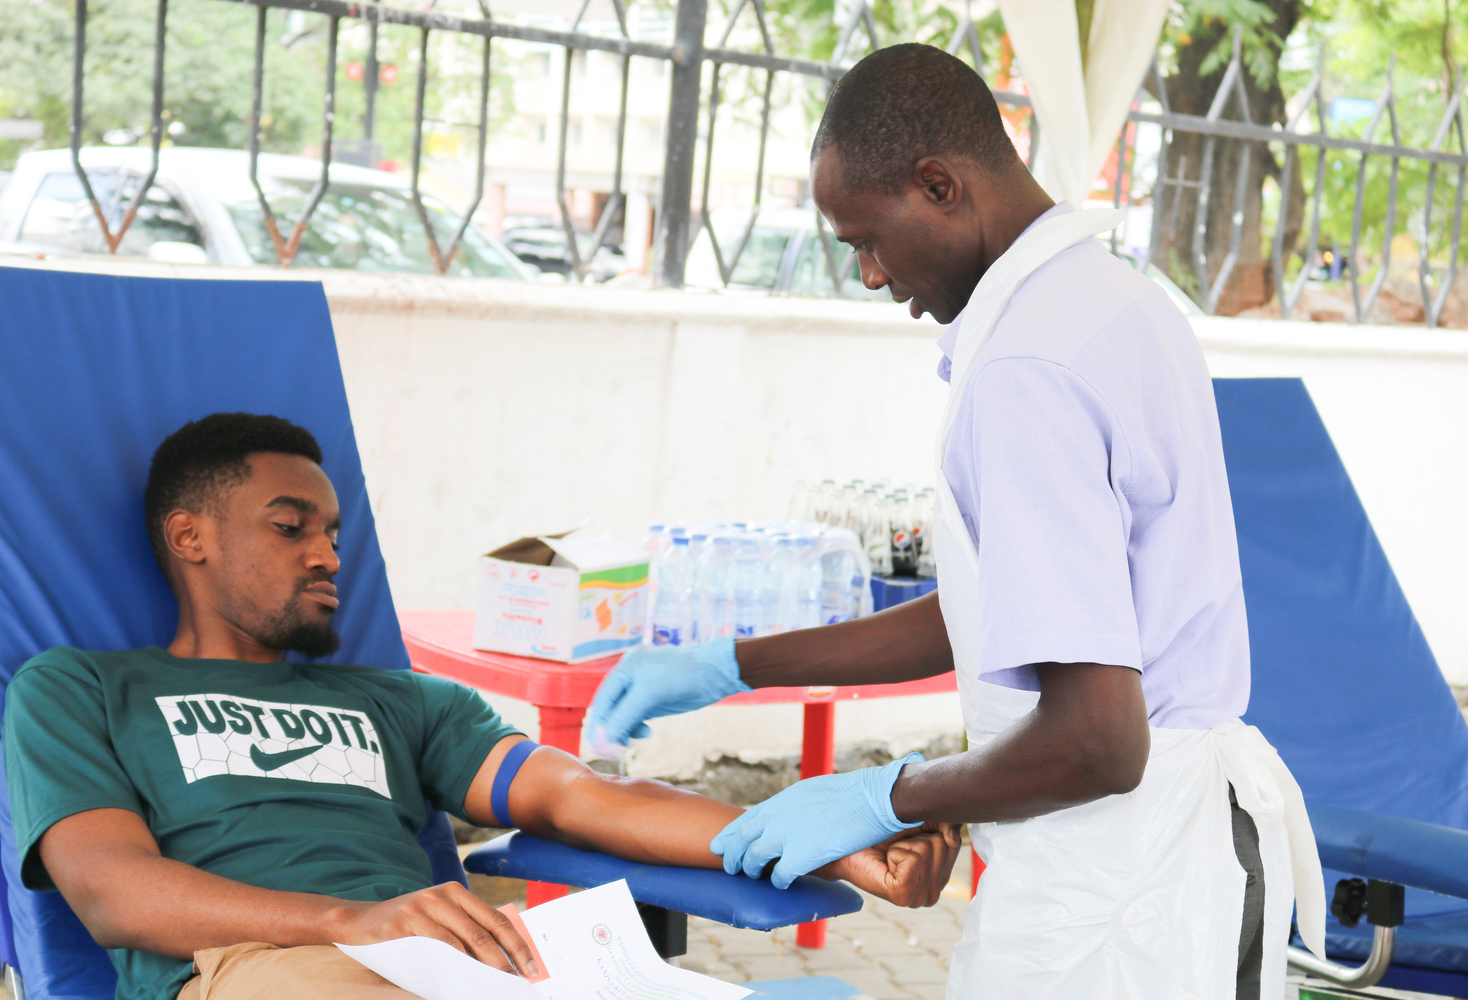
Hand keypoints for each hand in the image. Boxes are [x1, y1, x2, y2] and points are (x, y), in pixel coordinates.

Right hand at [330, 882, 540, 975]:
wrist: (357, 922)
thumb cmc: (404, 926)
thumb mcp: (436, 918)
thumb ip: (463, 930)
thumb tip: (500, 962)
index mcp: (456, 892)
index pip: (496, 919)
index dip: (517, 944)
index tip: (531, 966)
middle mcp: (442, 895)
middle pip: (484, 932)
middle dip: (504, 961)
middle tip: (516, 982)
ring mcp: (423, 906)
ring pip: (463, 941)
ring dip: (482, 968)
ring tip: (494, 985)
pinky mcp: (406, 922)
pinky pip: (438, 948)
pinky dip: (454, 966)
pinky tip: (463, 981)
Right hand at [586, 638, 750, 747]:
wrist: (715, 673)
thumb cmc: (681, 675)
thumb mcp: (649, 694)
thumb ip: (625, 716)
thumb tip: (605, 739)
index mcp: (625, 668)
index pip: (603, 699)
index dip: (599, 722)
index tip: (596, 745)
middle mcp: (631, 677)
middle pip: (612, 708)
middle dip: (611, 728)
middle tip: (612, 750)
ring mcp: (643, 689)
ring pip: (624, 715)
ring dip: (624, 730)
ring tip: (629, 741)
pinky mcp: (655, 701)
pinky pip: (636, 717)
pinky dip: (636, 727)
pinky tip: (645, 732)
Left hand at [710, 754, 924, 888]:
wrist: (873, 798)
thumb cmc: (851, 794)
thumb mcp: (812, 792)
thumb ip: (794, 806)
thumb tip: (788, 817)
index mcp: (783, 800)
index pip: (746, 819)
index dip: (729, 834)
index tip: (718, 844)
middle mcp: (779, 816)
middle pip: (742, 840)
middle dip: (731, 855)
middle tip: (728, 867)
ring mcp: (788, 835)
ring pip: (753, 858)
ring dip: (750, 869)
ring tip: (752, 876)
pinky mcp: (803, 855)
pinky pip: (779, 875)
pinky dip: (776, 881)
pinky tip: (780, 884)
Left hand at [819, 824, 963, 907]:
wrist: (848, 842)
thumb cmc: (882, 832)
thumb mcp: (921, 822)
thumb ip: (945, 823)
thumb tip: (953, 839)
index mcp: (940, 878)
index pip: (953, 844)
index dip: (929, 832)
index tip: (909, 841)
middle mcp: (934, 893)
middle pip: (942, 846)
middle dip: (916, 839)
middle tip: (896, 848)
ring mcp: (919, 898)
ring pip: (927, 851)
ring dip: (905, 846)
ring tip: (889, 855)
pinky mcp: (902, 896)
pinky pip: (913, 860)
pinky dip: (896, 853)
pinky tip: (886, 862)